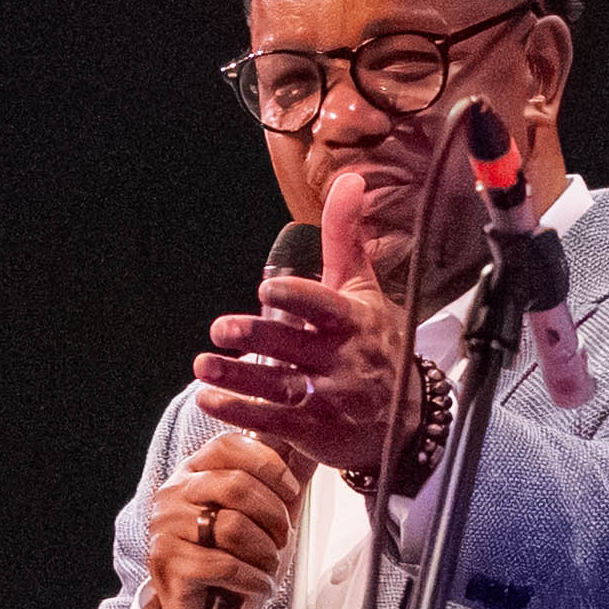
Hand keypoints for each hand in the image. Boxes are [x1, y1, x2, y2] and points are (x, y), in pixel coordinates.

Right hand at [140, 426, 309, 608]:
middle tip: (283, 539)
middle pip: (236, 485)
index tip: (290, 493)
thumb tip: (312, 444)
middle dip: (275, 517)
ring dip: (266, 554)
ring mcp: (166, 529)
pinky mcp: (168, 564)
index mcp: (193, 473)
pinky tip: (258, 587)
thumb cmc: (232, 560)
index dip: (269, 465)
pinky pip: (225, 566)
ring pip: (233, 527)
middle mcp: (173, 495)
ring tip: (268, 567)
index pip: (229, 446)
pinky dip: (254, 580)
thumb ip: (284, 479)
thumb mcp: (264, 515)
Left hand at [194, 182, 426, 484]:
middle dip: (257, 336)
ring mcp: (329, 397)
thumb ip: (347, 238)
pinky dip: (239, 411)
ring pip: (277, 384)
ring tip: (202, 364)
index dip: (297, 299)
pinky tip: (209, 399)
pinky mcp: (314, 429)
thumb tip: (349, 179)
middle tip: (220, 328)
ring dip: (236, 376)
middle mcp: (342, 358)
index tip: (266, 292)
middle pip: (293, 345)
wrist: (406, 419)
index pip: (324, 306)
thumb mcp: (364, 289)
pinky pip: (273, 419)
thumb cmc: (376, 342)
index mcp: (353, 320)